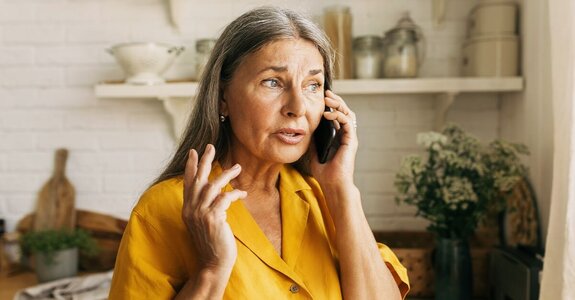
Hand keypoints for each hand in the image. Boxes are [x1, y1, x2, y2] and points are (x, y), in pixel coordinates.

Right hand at [182, 144, 246, 271]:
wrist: (213, 264)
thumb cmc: (212, 244)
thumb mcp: (203, 223)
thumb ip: (204, 207)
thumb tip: (213, 192)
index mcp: (187, 209)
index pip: (187, 183)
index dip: (190, 166)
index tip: (193, 151)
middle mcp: (190, 210)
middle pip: (197, 179)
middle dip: (204, 161)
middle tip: (210, 146)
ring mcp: (200, 214)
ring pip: (212, 185)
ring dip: (226, 174)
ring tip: (238, 167)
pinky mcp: (213, 218)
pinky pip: (224, 198)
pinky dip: (234, 193)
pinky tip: (242, 193)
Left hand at [310, 90, 358, 189]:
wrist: (332, 184)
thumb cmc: (324, 172)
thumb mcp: (314, 151)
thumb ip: (314, 139)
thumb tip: (306, 127)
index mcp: (338, 137)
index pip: (337, 116)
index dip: (331, 105)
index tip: (321, 97)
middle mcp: (346, 135)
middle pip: (344, 112)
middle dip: (336, 100)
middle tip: (326, 93)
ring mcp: (350, 138)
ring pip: (348, 114)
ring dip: (338, 104)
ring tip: (327, 99)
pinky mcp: (351, 141)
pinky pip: (347, 122)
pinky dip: (338, 115)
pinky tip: (328, 114)